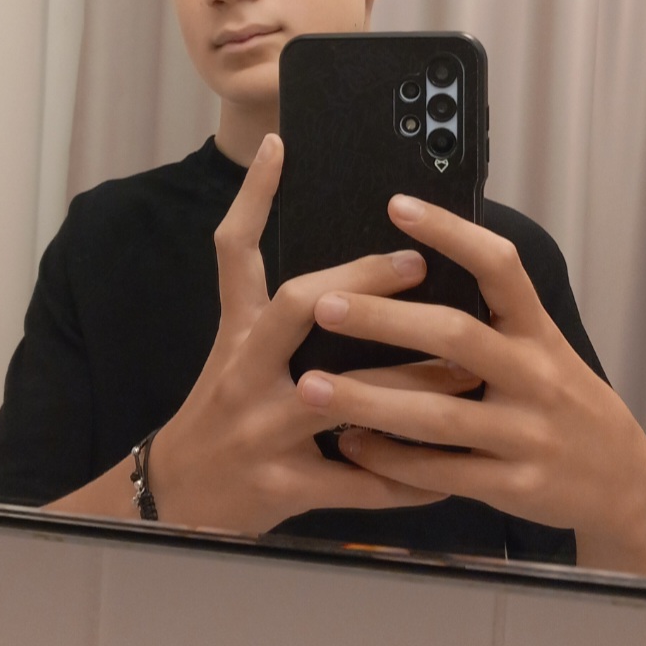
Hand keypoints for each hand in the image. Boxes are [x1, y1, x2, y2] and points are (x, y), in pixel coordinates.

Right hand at [149, 138, 471, 533]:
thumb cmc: (218, 413)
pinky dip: (408, 480)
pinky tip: (449, 475)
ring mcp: (263, 429)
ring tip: (469, 370)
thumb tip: (335, 275)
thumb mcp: (230, 352)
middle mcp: (246, 371)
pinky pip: (358, 483)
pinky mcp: (283, 486)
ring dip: (412, 382)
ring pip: (345, 393)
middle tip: (418, 263)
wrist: (175, 500)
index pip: (234, 251)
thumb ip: (271, 313)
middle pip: (298, 304)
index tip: (281, 145)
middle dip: (362, 280)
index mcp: (238, 334)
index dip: (253, 196)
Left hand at [296, 194, 645, 576]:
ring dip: (369, 400)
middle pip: (456, 337)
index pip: (500, 267)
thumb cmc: (560, 399)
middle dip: (385, 320)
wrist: (621, 482)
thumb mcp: (542, 346)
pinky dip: (391, 459)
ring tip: (310, 386)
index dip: (451, 232)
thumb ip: (493, 313)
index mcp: (537, 331)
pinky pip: (442, 472)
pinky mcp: (515, 486)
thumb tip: (414, 262)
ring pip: (439, 414)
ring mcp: (528, 434)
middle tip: (322, 305)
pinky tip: (348, 444)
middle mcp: (536, 375)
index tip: (397, 205)